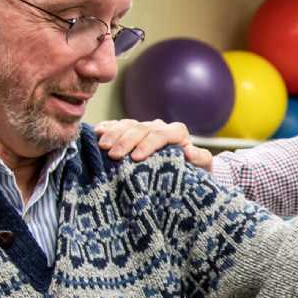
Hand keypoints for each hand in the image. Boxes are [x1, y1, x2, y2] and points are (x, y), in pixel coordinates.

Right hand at [94, 118, 213, 170]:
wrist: (185, 172)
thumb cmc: (194, 172)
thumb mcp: (202, 168)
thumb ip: (200, 159)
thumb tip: (189, 152)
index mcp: (177, 133)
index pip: (162, 134)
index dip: (148, 144)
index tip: (136, 158)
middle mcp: (159, 127)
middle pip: (141, 128)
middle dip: (126, 140)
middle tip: (113, 155)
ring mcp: (144, 128)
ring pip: (127, 124)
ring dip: (114, 134)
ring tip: (102, 146)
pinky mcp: (131, 132)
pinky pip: (116, 125)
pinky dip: (107, 128)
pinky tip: (96, 134)